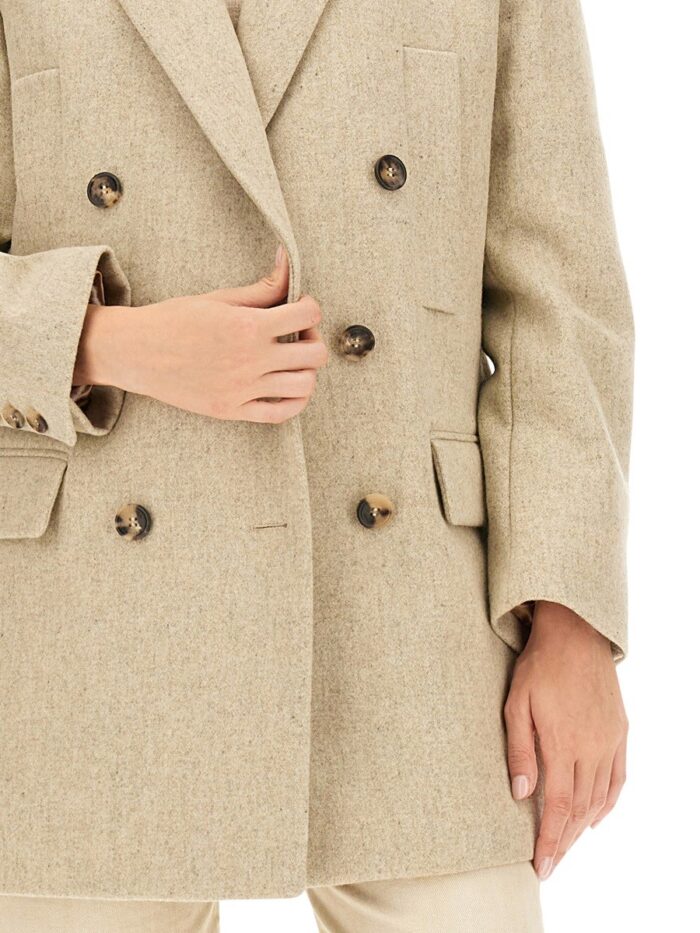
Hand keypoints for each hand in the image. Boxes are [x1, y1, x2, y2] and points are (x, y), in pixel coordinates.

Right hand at [73, 246, 328, 422]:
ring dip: (306, 371)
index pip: (309, 315)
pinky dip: (294, 401)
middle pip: (315, 355)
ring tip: (291, 361)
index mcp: (249, 326)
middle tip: (298, 335)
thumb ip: (261, 287)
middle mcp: (250, 360)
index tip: (298, 307)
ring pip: (304, 386)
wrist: (136, 353)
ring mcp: (243, 389)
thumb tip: (288, 260)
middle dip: (313, 339)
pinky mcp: (232, 409)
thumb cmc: (175, 319)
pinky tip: (287, 387)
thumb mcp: (219, 298)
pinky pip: (281, 413)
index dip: (310, 307)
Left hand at [504, 600, 627, 879]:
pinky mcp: (619, 731)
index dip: (550, 841)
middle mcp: (591, 748)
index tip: (541, 866)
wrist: (575, 633)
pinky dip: (607, 803)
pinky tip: (595, 816)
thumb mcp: (516, 704)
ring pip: (598, 798)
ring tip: (566, 844)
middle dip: (564, 840)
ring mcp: (609, 740)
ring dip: (583, 826)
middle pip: (579, 809)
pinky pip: (618, 778)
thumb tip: (520, 794)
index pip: (557, 807)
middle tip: (550, 862)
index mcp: (563, 743)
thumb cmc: (539, 666)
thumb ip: (519, 750)